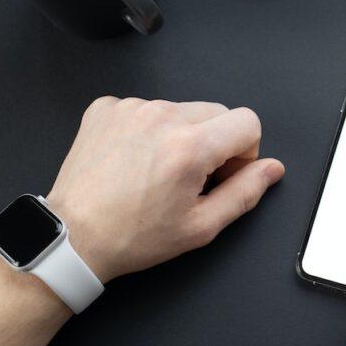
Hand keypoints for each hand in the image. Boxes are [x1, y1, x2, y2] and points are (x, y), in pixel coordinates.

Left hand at [45, 97, 284, 283]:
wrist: (74, 237)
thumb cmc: (133, 237)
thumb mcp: (201, 226)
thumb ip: (245, 193)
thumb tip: (272, 169)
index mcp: (190, 147)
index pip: (248, 121)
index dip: (245, 151)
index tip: (223, 174)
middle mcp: (162, 117)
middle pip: (217, 112)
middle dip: (214, 143)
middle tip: (190, 179)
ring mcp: (131, 108)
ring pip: (181, 110)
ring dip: (180, 135)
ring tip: (155, 172)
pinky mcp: (106, 108)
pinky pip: (146, 108)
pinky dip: (147, 130)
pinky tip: (132, 161)